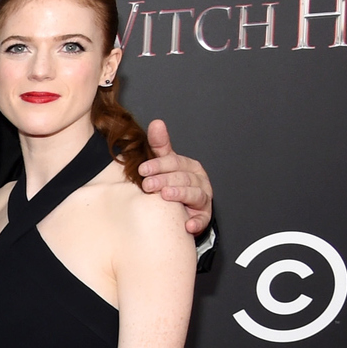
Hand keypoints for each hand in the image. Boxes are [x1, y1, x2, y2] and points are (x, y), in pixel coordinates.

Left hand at [137, 120, 213, 235]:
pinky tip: (188, 224)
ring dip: (180, 194)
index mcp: (188, 166)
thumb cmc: (171, 182)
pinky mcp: (203, 216)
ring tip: (165, 196)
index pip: (175, 162)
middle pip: (183, 177)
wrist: (181, 209)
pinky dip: (196, 222)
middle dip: (165, 179)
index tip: (142, 169)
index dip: (159, 164)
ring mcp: (202, 198)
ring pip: (194, 194)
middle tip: (147, 185)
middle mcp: (198, 180)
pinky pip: (202, 219)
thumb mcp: (164, 164)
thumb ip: (160, 146)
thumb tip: (156, 123)